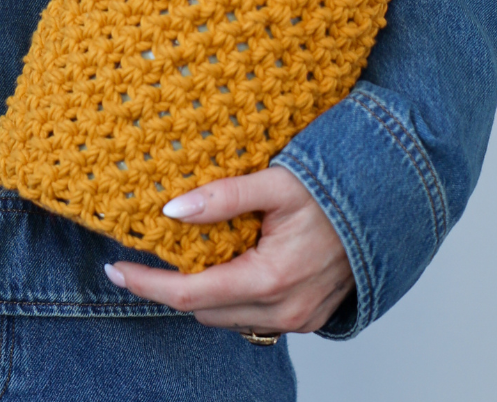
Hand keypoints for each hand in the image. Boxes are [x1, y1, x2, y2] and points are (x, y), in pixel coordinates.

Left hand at [104, 167, 353, 334]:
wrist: (387, 209)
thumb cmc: (333, 191)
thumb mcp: (275, 182)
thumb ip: (222, 196)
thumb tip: (171, 210)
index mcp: (271, 278)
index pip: (190, 294)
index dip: (147, 283)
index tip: (114, 268)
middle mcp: (283, 310)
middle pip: (203, 312)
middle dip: (165, 289)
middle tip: (135, 258)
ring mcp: (296, 318)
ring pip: (224, 317)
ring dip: (196, 294)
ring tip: (170, 258)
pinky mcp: (304, 317)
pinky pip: (249, 317)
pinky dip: (224, 296)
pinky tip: (214, 266)